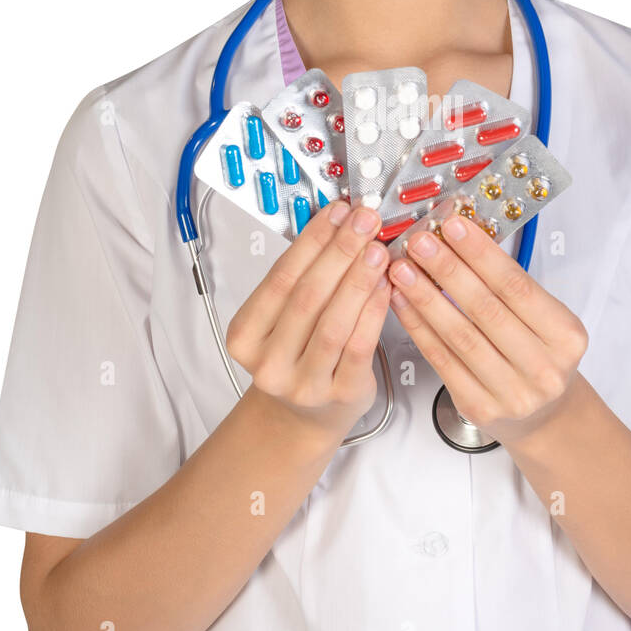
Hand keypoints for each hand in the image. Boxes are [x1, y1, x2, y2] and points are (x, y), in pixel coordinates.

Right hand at [226, 199, 391, 442]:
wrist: (301, 418)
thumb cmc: (295, 357)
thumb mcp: (281, 320)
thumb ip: (302, 278)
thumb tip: (338, 224)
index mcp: (245, 337)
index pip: (280, 278)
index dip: (312, 241)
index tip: (337, 212)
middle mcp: (270, 363)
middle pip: (308, 297)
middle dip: (340, 252)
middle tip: (365, 222)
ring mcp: (304, 384)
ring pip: (334, 322)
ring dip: (359, 279)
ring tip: (377, 248)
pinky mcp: (340, 395)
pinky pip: (360, 346)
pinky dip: (374, 311)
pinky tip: (386, 285)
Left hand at [387, 213, 587, 445]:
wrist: (543, 416)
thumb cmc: (540, 357)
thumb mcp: (546, 320)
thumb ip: (509, 287)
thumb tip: (461, 241)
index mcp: (566, 337)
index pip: (517, 287)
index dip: (481, 255)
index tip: (454, 227)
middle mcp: (543, 368)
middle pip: (486, 310)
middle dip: (448, 270)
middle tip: (420, 243)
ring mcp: (512, 393)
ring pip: (460, 335)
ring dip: (426, 298)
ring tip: (403, 270)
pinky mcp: (480, 408)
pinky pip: (442, 360)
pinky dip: (419, 328)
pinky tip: (403, 304)